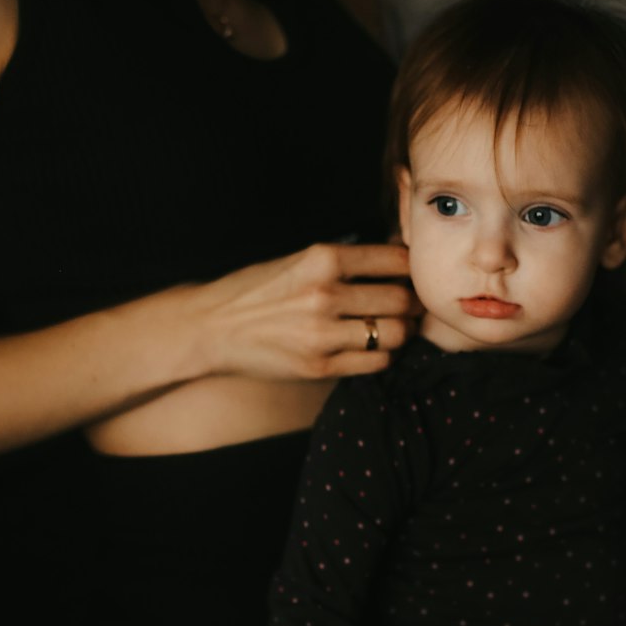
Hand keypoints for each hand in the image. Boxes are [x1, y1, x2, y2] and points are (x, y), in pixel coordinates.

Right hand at [192, 242, 421, 381]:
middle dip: (412, 304)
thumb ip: (344, 261)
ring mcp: (321, 334)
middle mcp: (324, 295)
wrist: (213, 327)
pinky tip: (374, 348)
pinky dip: (383, 355)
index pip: (394, 260)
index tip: (411, 276)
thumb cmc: (258, 290)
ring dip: (401, 332)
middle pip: (400, 300)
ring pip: (394, 334)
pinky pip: (375, 362)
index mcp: (321, 258)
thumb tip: (398, 260)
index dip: (411, 269)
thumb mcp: (299, 260)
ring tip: (394, 328)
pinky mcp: (318, 366)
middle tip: (412, 306)